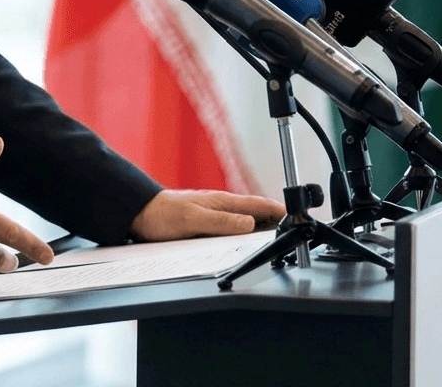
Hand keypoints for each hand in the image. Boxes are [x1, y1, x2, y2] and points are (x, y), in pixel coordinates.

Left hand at [129, 189, 285, 241]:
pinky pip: (235, 225)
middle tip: (300, 229)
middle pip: (257, 212)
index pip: (259, 205)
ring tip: (282, 235)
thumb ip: (221, 222)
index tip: (301, 217)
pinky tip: (250, 238)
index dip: (281, 210)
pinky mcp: (208, 221)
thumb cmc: (162, 215)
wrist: (140, 213)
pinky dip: (248, 230)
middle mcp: (221, 206)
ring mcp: (215, 212)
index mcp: (222, 202)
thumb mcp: (192, 221)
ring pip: (247, 218)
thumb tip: (250, 224)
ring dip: (265, 224)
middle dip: (279, 218)